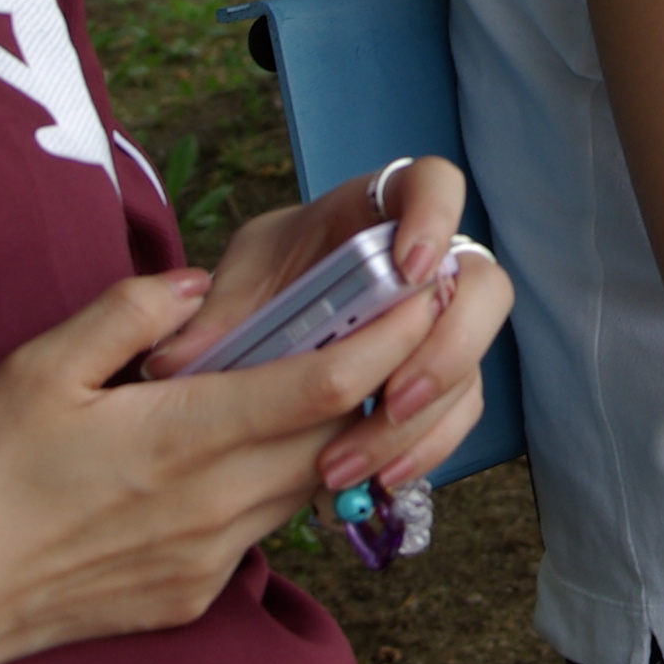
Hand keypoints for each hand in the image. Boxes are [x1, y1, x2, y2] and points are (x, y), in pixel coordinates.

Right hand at [0, 264, 448, 663]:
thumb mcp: (40, 368)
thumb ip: (130, 314)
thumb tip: (198, 286)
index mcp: (186, 437)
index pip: (324, 384)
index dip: (386, 340)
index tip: (420, 298)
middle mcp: (216, 504)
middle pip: (336, 438)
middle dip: (378, 384)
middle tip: (395, 328)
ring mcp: (209, 558)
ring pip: (304, 486)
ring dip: (327, 438)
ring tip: (329, 383)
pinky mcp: (193, 595)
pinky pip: (258, 531)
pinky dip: (267, 488)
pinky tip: (239, 459)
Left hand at [148, 157, 510, 496]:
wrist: (273, 322)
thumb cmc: (266, 282)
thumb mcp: (240, 281)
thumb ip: (219, 311)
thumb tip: (180, 358)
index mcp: (380, 213)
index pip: (436, 186)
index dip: (436, 220)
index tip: (410, 270)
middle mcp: (429, 264)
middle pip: (483, 286)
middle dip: (448, 347)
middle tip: (396, 394)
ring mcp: (442, 323)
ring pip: (472, 363)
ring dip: (424, 419)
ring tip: (358, 459)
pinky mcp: (441, 377)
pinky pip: (457, 412)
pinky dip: (423, 449)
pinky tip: (378, 478)